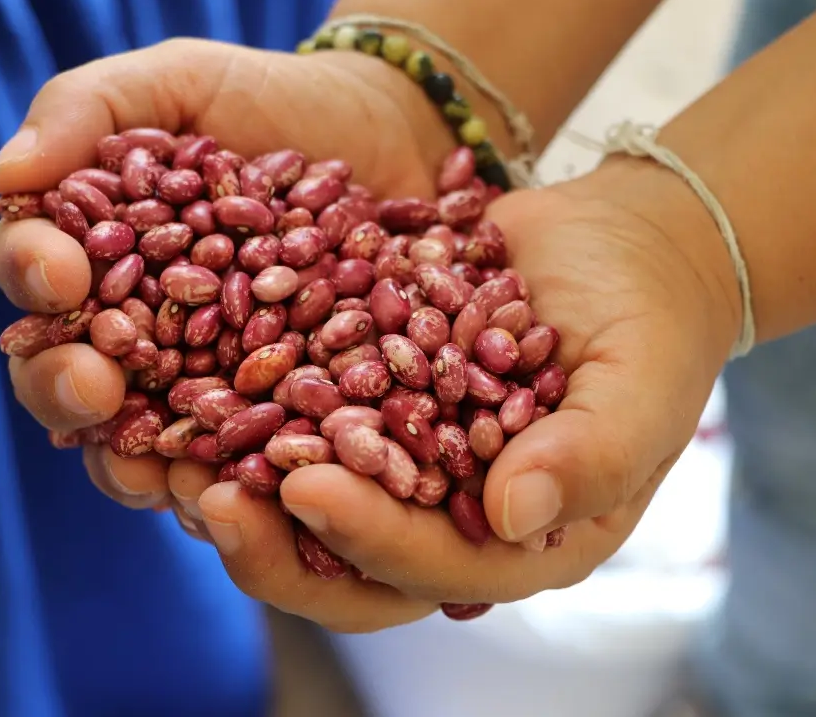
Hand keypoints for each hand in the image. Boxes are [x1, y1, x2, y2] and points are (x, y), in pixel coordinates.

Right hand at [0, 38, 453, 522]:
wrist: (391, 136)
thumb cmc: (270, 104)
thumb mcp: (178, 83)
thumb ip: (87, 111)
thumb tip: (5, 175)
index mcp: (96, 265)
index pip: (40, 285)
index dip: (35, 282)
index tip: (58, 272)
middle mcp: (141, 341)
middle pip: (77, 386)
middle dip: (71, 390)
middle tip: (91, 385)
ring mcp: (212, 389)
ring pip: (154, 450)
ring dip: (143, 468)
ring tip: (155, 472)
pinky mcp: (287, 419)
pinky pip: (255, 467)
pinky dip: (248, 488)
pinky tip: (256, 492)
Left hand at [175, 160, 740, 630]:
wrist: (621, 248)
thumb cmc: (649, 324)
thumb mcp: (641, 385)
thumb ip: (591, 455)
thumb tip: (511, 517)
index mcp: (518, 540)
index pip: (433, 566)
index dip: (368, 539)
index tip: (305, 490)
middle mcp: (448, 517)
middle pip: (347, 564)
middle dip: (274, 544)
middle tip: (203, 500)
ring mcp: (399, 462)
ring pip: (302, 502)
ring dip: (235, 484)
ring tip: (165, 455)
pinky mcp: (364, 401)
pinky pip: (294, 420)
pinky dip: (242, 408)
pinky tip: (185, 378)